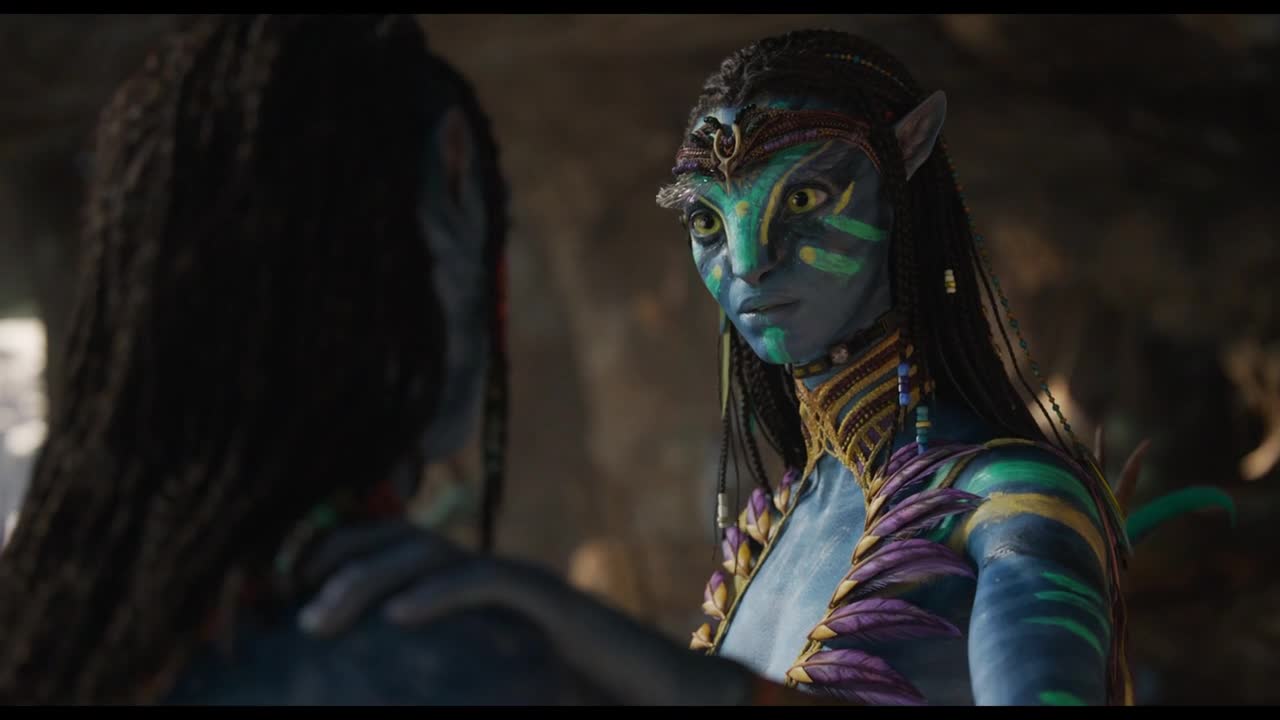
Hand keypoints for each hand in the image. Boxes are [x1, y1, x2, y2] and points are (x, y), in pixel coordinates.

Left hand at [298, 524, 759, 704]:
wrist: (649, 694)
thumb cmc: (566, 694)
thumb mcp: (485, 679)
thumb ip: (437, 673)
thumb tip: (374, 687)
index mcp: (466, 589)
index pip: (392, 547)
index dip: (336, 556)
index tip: (287, 593)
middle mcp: (485, 573)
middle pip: (400, 540)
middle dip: (338, 563)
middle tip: (292, 609)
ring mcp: (516, 580)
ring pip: (430, 554)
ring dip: (368, 578)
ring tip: (320, 615)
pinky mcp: (546, 598)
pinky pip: (484, 581)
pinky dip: (437, 593)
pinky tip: (398, 618)